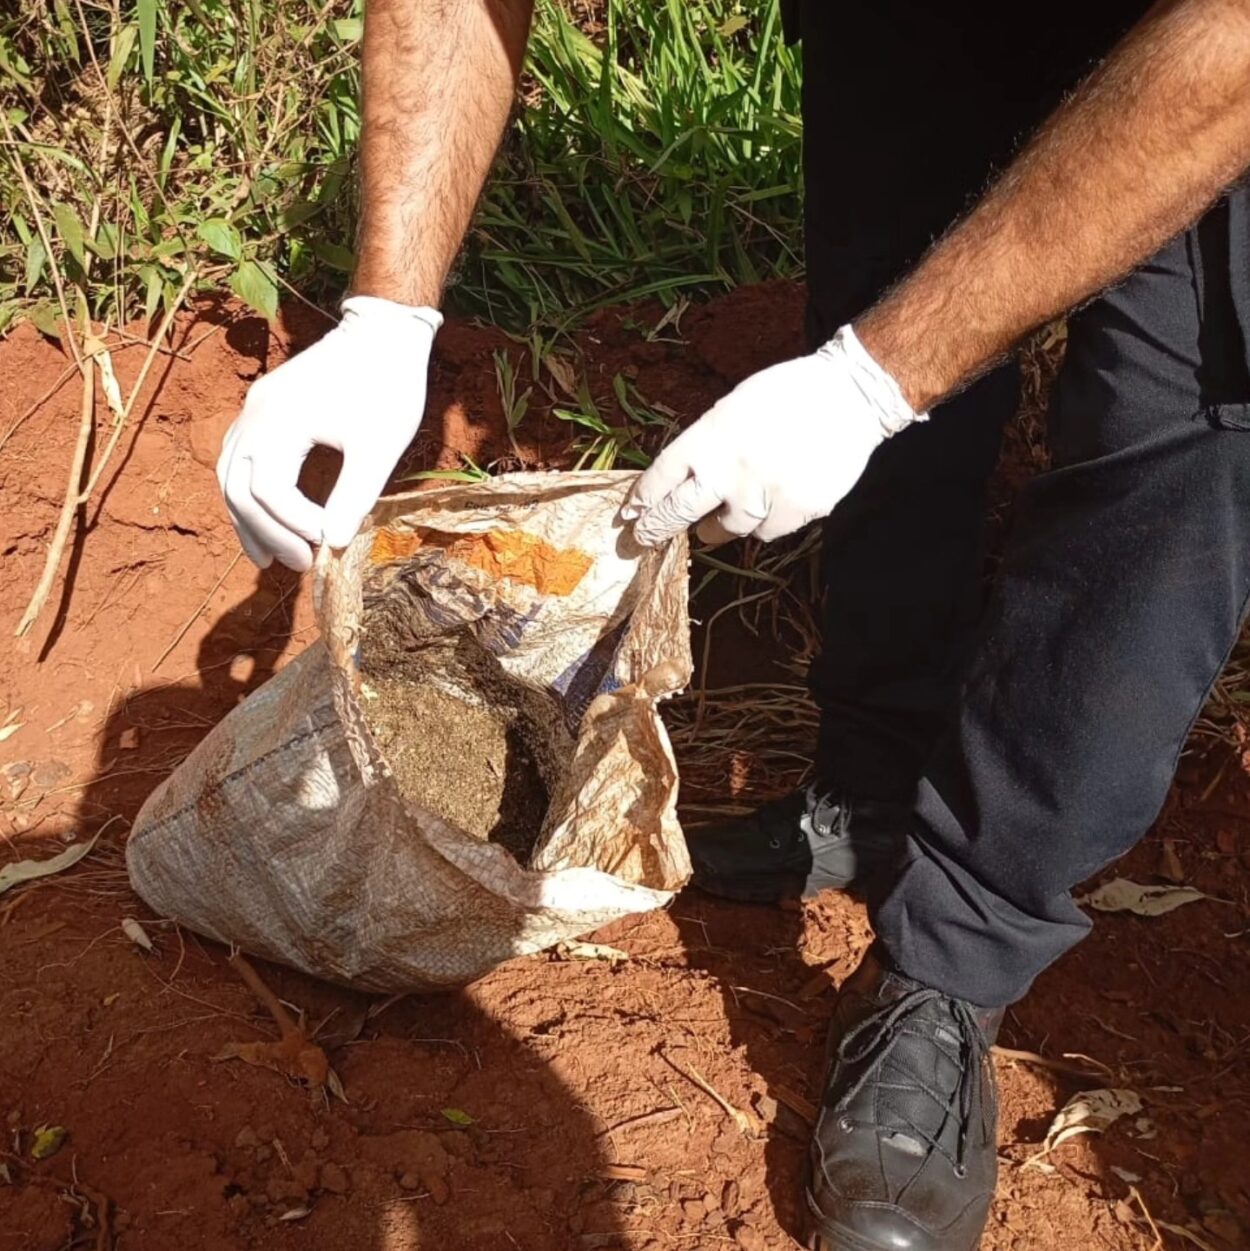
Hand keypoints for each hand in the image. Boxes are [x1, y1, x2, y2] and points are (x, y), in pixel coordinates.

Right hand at [217, 296, 441, 570]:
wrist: (385, 331)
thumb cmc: (387, 386)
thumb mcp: (379, 446)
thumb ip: (354, 496)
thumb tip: (334, 544)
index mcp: (280, 421)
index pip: (269, 490)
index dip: (293, 525)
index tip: (325, 546)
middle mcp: (256, 414)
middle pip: (238, 487)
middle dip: (266, 532)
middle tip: (298, 565)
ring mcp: (256, 409)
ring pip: (231, 474)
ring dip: (248, 518)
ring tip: (269, 558)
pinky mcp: (266, 407)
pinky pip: (241, 458)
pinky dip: (249, 492)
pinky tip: (266, 517)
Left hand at [624, 326, 924, 546]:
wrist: (850, 396)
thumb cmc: (787, 395)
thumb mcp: (733, 408)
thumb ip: (708, 444)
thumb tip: (685, 480)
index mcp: (708, 438)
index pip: (661, 477)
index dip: (643, 500)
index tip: (631, 515)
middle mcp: (727, 471)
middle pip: (677, 514)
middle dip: (656, 529)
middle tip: (644, 539)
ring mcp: (760, 496)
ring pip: (724, 530)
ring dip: (719, 525)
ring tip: (726, 514)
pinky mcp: (792, 513)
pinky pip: (765, 533)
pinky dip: (764, 523)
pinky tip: (773, 503)